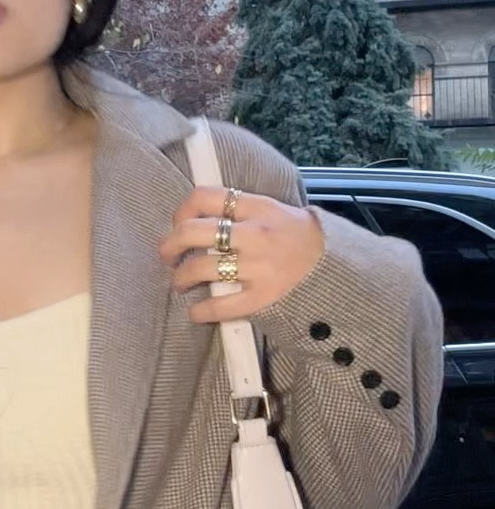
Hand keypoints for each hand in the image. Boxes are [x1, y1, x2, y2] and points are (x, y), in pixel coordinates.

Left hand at [159, 186, 324, 323]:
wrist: (341, 270)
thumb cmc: (303, 238)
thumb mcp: (278, 211)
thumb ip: (243, 210)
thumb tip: (203, 215)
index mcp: (257, 207)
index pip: (205, 197)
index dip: (182, 210)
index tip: (178, 223)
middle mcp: (254, 234)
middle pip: (193, 232)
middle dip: (170, 244)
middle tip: (167, 256)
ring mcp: (258, 266)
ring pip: (201, 267)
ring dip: (180, 277)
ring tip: (179, 282)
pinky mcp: (264, 297)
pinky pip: (221, 305)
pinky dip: (201, 311)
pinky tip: (196, 312)